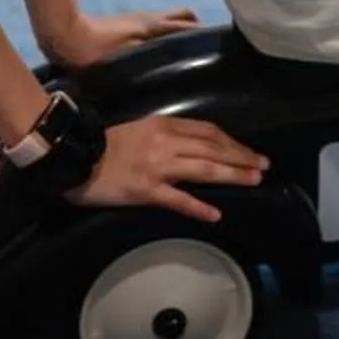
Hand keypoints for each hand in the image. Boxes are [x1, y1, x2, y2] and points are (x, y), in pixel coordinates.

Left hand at [41, 7, 202, 68]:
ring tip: (185, 56)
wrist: (64, 34)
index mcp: (154, 26)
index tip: (219, 51)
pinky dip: (166, 34)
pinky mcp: (128, 25)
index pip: (191, 25)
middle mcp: (150, 19)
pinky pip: (157, 26)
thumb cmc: (94, 50)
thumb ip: (150, 58)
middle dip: (198, 30)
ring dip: (181, 31)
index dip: (206, 36)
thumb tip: (176, 63)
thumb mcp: (125, 58)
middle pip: (185, 17)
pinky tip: (161, 54)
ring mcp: (139, 20)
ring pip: (170, 20)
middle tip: (203, 54)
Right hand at [69, 114, 269, 223]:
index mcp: (164, 125)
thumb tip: (195, 146)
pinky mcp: (145, 190)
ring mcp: (156, 167)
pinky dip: (198, 207)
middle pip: (213, 148)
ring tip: (253, 181)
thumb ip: (167, 135)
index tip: (250, 152)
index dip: (233, 142)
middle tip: (264, 166)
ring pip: (203, 169)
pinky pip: (177, 199)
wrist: (74, 157)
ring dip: (231, 175)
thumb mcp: (141, 130)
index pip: (208, 132)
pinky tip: (215, 214)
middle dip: (241, 158)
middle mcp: (165, 143)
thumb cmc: (106, 145)